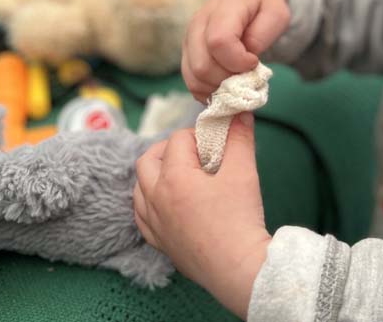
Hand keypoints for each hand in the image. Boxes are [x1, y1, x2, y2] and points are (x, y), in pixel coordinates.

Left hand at [134, 113, 270, 318]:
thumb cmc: (240, 219)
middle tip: (193, 153)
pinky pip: (141, 216)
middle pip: (147, 159)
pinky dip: (149, 203)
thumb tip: (240, 113)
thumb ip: (240, 139)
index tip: (215, 142)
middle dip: (167, 149)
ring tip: (179, 175)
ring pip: (139, 188)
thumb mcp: (244, 172)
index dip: (197, 135)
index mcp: (174, 177)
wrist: (238, 269)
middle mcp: (156, 198)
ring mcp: (154, 223)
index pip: (177, 140)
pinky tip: (167, 204)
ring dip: (155, 175)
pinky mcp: (159, 242)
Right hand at [183, 0, 289, 102]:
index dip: (238, 61)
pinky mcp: (187, 55)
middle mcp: (198, 24)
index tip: (254, 62)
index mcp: (222, 9)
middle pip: (203, 66)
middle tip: (247, 75)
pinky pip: (193, 84)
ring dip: (220, 89)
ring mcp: (189, 40)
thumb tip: (247, 56)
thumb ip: (262, 34)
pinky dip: (212, 93)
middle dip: (230, 80)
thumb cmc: (262, 8)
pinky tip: (228, 87)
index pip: (219, 42)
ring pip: (195, 79)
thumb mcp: (276, 13)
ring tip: (239, 82)